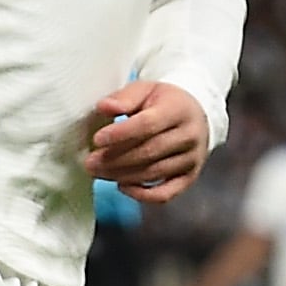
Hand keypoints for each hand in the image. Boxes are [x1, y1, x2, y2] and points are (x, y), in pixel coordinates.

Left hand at [85, 81, 209, 199]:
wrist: (194, 115)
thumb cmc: (164, 102)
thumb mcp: (145, 90)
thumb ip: (124, 98)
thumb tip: (104, 107)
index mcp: (179, 109)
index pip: (148, 124)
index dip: (120, 134)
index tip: (97, 139)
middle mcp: (189, 136)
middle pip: (149, 151)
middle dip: (116, 159)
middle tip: (91, 162)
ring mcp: (192, 159)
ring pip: (154, 173)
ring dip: (122, 175)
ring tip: (99, 172)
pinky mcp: (189, 178)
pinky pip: (165, 194)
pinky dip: (142, 195)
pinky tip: (122, 186)